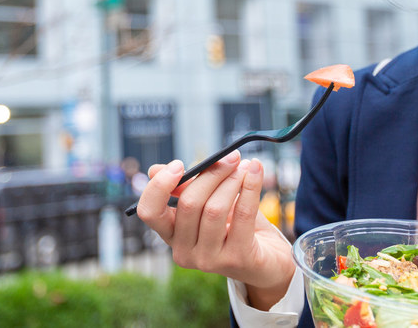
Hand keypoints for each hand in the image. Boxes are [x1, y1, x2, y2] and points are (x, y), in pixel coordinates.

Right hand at [135, 150, 294, 308]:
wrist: (268, 261)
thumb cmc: (235, 228)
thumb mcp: (208, 204)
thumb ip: (187, 187)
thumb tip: (156, 169)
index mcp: (171, 236)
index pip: (149, 212)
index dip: (159, 186)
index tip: (179, 164)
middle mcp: (184, 252)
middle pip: (188, 203)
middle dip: (211, 173)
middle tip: (231, 157)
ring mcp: (209, 260)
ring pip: (215, 208)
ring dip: (233, 179)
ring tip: (245, 166)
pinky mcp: (236, 260)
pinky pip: (242, 214)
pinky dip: (250, 186)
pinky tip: (256, 171)